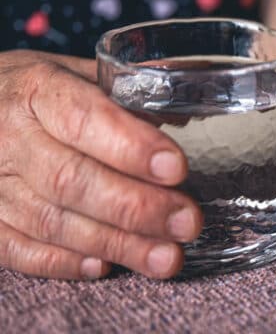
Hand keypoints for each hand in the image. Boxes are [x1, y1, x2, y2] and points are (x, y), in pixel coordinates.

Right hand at [0, 50, 201, 279]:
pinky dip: (64, 262)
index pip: (82, 118)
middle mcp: (8, 136)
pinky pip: (18, 250)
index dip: (131, 147)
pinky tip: (106, 266)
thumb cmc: (40, 92)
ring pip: (51, 221)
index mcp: (36, 89)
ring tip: (166, 257)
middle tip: (187, 222)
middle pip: (70, 179)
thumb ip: (130, 93)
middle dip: (136, 206)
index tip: (177, 168)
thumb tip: (192, 111)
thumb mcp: (78, 73)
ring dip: (115, 243)